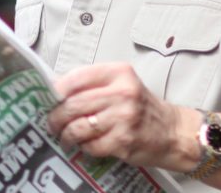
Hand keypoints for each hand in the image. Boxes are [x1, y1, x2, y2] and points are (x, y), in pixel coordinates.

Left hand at [47, 62, 198, 170]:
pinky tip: (86, 145)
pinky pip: (90, 145)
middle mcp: (122, 93)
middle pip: (73, 104)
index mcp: (119, 73)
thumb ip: (94, 84)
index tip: (48, 98)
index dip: (56, 90)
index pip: (77, 77)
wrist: (172, 131)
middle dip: (56, 116)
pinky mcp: (123, 141)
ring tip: (65, 136)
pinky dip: (84, 147)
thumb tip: (57, 90)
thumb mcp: (122, 84)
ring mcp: (123, 118)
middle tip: (52, 122)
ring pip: (78, 127)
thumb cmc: (142, 107)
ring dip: (66, 134)